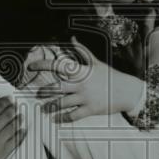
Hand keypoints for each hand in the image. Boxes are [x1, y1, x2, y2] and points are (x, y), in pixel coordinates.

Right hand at [0, 95, 24, 158]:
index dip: (5, 101)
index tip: (9, 99)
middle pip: (7, 115)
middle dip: (13, 108)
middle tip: (16, 105)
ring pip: (13, 126)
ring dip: (19, 119)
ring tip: (21, 116)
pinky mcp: (3, 153)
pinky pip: (16, 141)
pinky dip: (21, 134)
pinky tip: (24, 130)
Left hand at [28, 39, 143, 122]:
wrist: (128, 91)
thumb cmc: (111, 76)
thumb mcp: (97, 62)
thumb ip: (82, 51)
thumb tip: (72, 38)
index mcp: (82, 71)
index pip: (58, 65)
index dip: (43, 64)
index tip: (31, 66)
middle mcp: (82, 84)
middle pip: (57, 87)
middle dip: (44, 91)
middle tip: (36, 94)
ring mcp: (86, 98)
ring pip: (62, 103)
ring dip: (50, 107)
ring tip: (43, 109)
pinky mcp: (91, 110)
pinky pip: (73, 116)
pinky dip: (62, 118)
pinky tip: (55, 119)